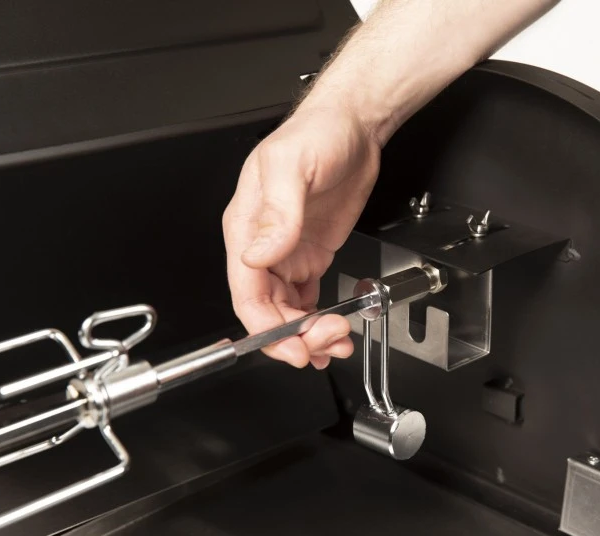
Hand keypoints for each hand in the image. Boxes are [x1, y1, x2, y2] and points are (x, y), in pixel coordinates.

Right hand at [223, 104, 380, 368]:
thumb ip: (277, 214)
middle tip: (326, 343)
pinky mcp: (310, 254)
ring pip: (286, 311)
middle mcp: (262, 245)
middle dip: (293, 336)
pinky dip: (316, 321)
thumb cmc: (316, 133)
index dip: (266, 328)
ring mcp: (286, 252)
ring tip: (335, 342)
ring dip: (308, 334)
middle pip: (266, 310)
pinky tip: (331, 332)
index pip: (246, 292)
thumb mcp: (292, 167)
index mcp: (246, 227)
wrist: (353, 125)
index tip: (292, 346)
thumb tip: (259, 254)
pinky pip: (305, 299)